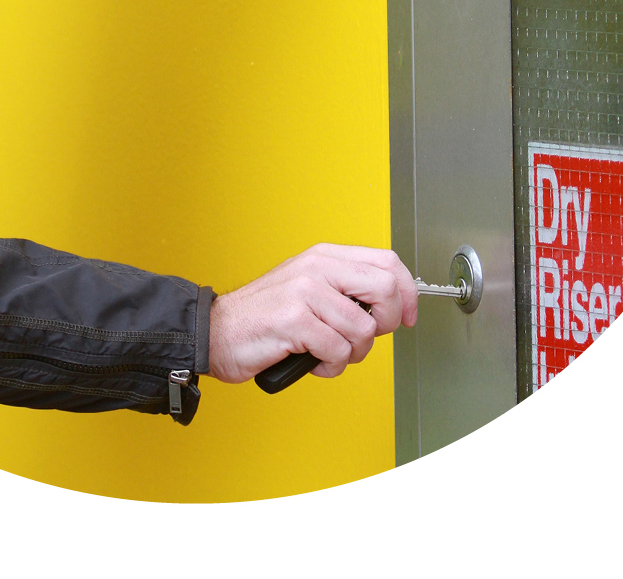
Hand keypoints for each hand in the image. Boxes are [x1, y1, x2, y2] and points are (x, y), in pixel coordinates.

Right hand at [207, 243, 417, 383]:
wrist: (214, 332)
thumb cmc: (262, 317)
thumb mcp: (306, 288)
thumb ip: (344, 289)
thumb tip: (389, 307)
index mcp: (323, 257)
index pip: (387, 262)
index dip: (408, 293)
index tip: (407, 317)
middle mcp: (315, 268)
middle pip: (385, 289)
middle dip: (386, 324)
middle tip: (364, 338)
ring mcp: (303, 292)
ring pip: (363, 329)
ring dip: (352, 354)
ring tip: (328, 354)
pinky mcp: (292, 320)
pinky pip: (338, 350)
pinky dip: (331, 366)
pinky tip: (312, 362)